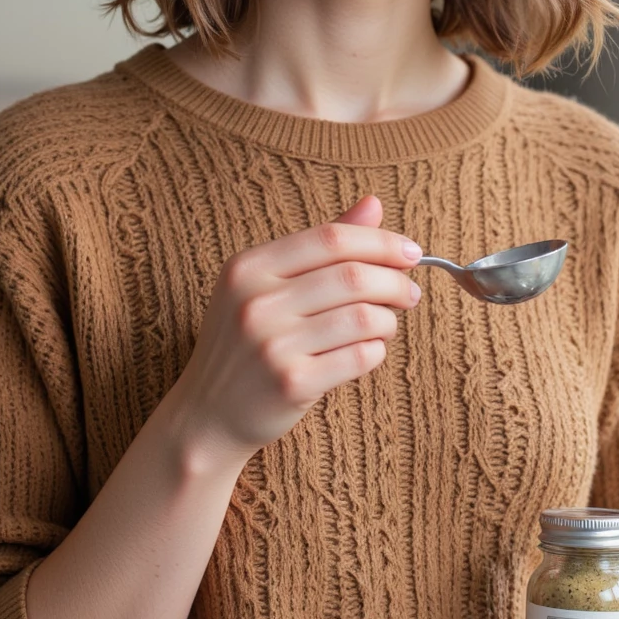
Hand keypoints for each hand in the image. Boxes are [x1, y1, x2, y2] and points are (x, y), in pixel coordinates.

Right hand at [175, 193, 421, 466]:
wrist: (207, 414)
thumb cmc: (245, 344)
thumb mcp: (266, 286)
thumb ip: (319, 246)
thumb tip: (374, 204)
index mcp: (248, 267)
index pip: (330, 238)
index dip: (381, 242)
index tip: (411, 253)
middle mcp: (255, 301)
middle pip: (352, 276)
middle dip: (395, 282)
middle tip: (409, 293)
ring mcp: (271, 344)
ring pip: (363, 317)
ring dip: (387, 320)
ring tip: (385, 325)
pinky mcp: (291, 382)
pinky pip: (359, 356)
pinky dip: (376, 351)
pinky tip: (368, 352)